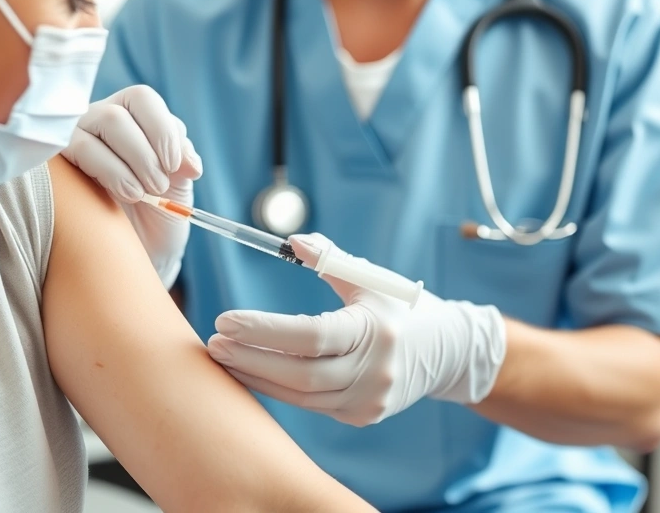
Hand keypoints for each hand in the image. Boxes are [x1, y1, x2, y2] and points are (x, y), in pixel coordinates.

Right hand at [62, 85, 202, 288]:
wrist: (138, 251)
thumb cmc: (157, 213)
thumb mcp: (180, 185)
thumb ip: (183, 162)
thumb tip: (187, 160)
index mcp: (134, 117)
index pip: (142, 99)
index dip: (162, 129)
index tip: (175, 166)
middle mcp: (101, 119)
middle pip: (118, 112)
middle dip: (145, 152)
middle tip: (159, 185)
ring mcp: (76, 137)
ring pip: (100, 123)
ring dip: (128, 161)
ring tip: (141, 194)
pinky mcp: (59, 159)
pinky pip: (76, 146)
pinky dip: (108, 169)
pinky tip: (122, 194)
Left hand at [207, 234, 506, 425]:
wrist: (447, 353)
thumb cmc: (401, 307)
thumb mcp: (371, 278)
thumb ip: (330, 259)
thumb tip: (292, 241)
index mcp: (376, 330)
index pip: (310, 335)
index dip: (264, 330)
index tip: (225, 320)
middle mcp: (374, 371)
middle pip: (301, 373)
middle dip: (251, 359)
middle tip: (213, 342)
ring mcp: (369, 400)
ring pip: (301, 396)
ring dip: (258, 377)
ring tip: (224, 358)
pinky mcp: (362, 416)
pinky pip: (312, 405)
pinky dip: (279, 389)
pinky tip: (252, 373)